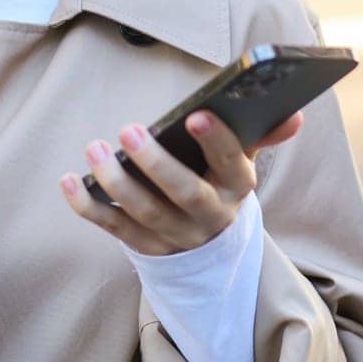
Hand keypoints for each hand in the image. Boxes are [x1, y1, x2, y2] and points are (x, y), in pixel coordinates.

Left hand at [59, 109, 303, 255]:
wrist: (210, 241)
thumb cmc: (219, 178)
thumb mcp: (241, 157)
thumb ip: (262, 132)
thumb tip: (294, 113)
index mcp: (238, 186)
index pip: (233, 163)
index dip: (216, 141)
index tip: (195, 114)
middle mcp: (211, 216)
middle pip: (185, 194)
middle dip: (156, 164)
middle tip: (126, 130)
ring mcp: (178, 237)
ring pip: (146, 214)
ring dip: (116, 183)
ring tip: (94, 149)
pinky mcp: (147, 248)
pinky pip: (115, 229)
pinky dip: (88, 208)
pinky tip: (68, 181)